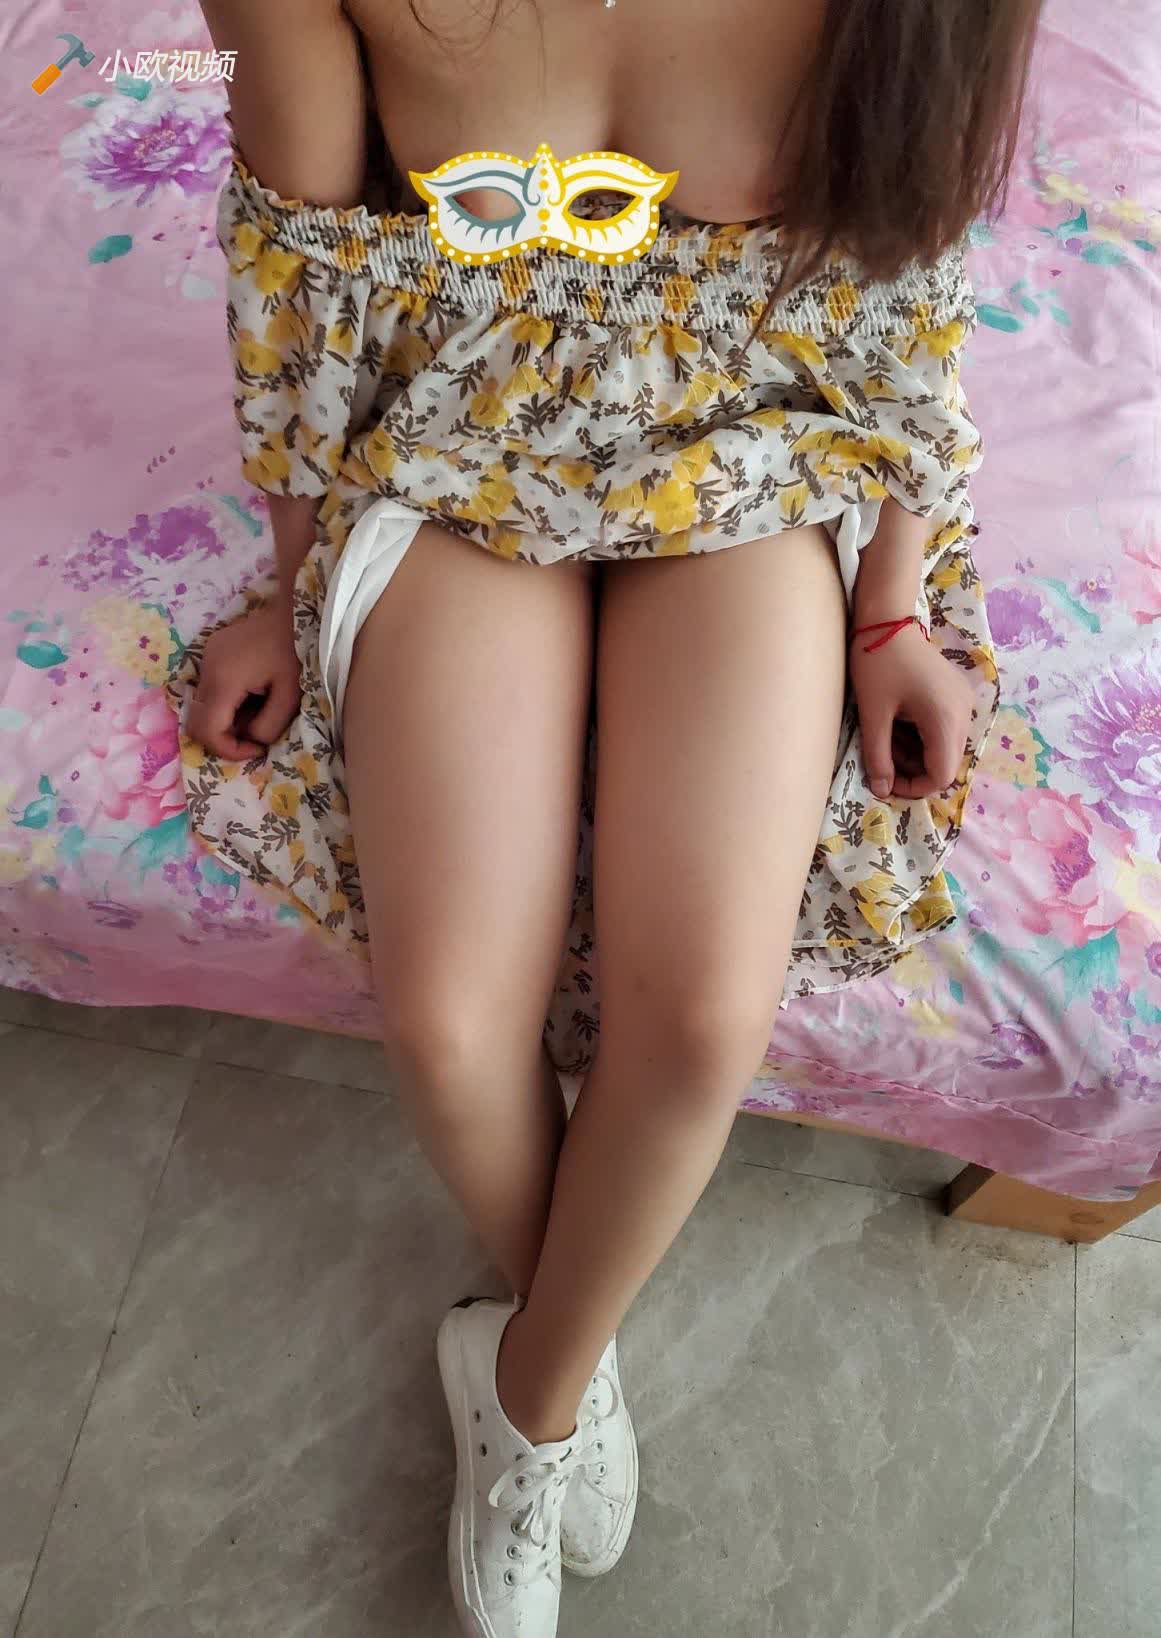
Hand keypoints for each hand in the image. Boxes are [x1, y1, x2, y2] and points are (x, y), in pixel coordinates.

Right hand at [186, 599, 300, 761]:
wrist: (293, 611)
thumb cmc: (295, 653)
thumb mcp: (291, 695)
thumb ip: (269, 725)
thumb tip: (252, 739)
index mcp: (224, 680)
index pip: (207, 730)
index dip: (228, 750)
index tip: (256, 749)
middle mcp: (206, 669)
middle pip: (197, 721)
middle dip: (225, 737)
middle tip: (256, 734)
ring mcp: (206, 657)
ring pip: (201, 706)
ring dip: (225, 719)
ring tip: (258, 711)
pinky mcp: (211, 652)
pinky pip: (209, 688)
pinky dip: (225, 702)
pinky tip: (252, 694)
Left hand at [849, 622, 974, 799]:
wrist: (887, 620)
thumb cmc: (877, 664)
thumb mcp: (872, 715)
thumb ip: (878, 757)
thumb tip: (882, 791)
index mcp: (945, 719)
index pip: (941, 775)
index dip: (914, 788)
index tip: (886, 781)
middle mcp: (963, 713)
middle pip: (946, 764)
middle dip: (913, 769)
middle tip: (883, 756)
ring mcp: (963, 702)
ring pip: (945, 747)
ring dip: (917, 753)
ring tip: (887, 736)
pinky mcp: (957, 694)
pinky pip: (945, 729)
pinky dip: (923, 736)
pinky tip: (899, 722)